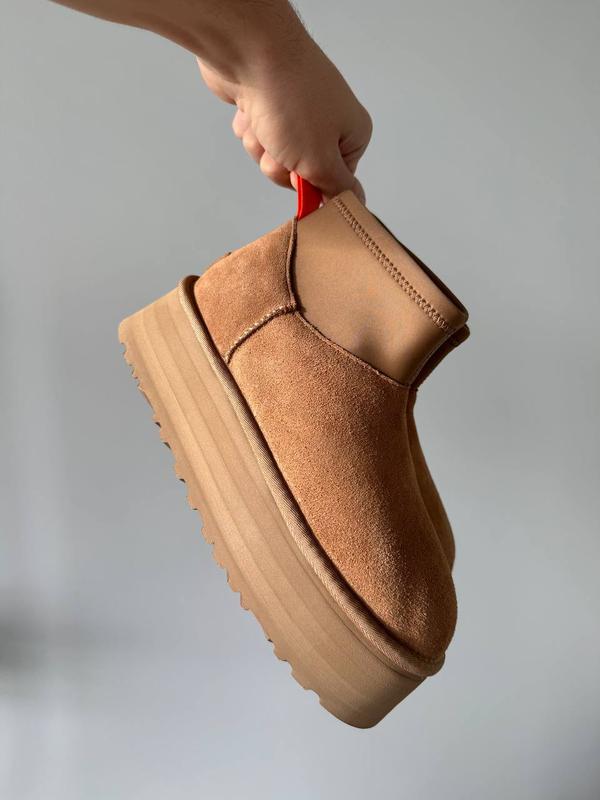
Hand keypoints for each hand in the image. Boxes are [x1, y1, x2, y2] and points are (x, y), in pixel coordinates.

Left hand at [197, 36, 371, 202]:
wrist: (250, 52)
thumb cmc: (290, 101)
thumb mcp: (320, 160)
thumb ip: (338, 189)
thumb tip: (356, 203)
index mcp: (351, 133)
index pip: (335, 182)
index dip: (312, 184)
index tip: (301, 172)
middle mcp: (327, 121)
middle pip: (301, 172)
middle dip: (281, 165)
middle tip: (280, 145)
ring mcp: (295, 111)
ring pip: (274, 156)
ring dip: (262, 147)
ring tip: (263, 122)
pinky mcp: (267, 104)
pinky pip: (257, 135)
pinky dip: (250, 127)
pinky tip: (251, 109)